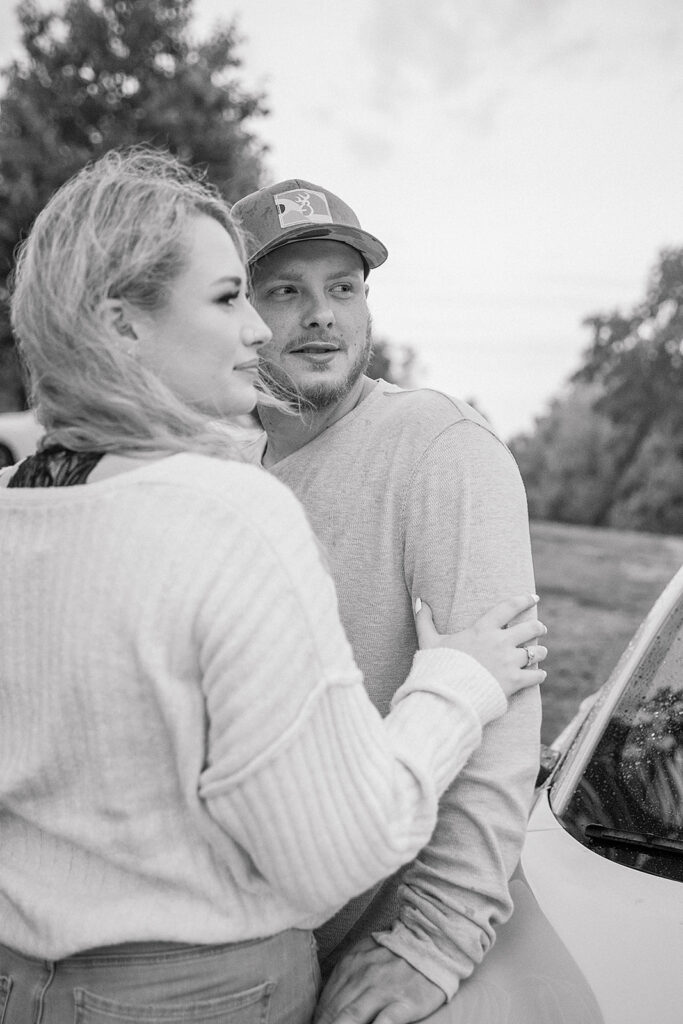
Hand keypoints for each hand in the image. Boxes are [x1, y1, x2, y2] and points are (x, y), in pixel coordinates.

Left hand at [314, 938, 445, 1023]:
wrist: (433, 940)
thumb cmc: (397, 952)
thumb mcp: (366, 954)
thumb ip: (346, 975)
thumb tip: (326, 1001)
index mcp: (350, 966)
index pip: (325, 1002)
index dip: (317, 1021)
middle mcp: (363, 977)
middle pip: (334, 1013)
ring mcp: (384, 990)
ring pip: (352, 1018)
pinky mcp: (405, 1002)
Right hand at [415, 593, 546, 698]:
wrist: (447, 696)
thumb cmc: (438, 668)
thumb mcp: (428, 642)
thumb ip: (424, 620)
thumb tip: (418, 600)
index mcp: (482, 630)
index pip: (508, 608)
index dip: (523, 600)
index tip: (534, 597)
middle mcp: (500, 643)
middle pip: (530, 629)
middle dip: (538, 627)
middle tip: (541, 628)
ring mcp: (508, 662)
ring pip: (536, 653)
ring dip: (540, 652)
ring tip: (541, 652)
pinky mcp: (514, 682)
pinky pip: (536, 676)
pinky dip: (539, 675)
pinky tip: (539, 675)